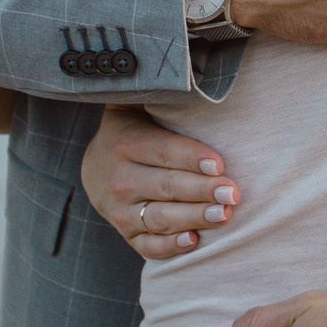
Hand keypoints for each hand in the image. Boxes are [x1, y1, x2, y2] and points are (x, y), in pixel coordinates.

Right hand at [83, 106, 238, 258]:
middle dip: (202, 192)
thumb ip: (162, 96)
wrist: (95, 163)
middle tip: (232, 193)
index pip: (164, 151)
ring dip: (193, 219)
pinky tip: (194, 240)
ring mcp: (119, 210)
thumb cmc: (133, 129)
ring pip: (159, 218)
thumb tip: (197, 79)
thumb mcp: (138, 105)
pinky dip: (170, 246)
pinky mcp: (124, 232)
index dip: (192, 158)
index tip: (220, 165)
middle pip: (166, 187)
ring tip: (222, 215)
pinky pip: (147, 246)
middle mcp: (120, 179)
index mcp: (126, 143)